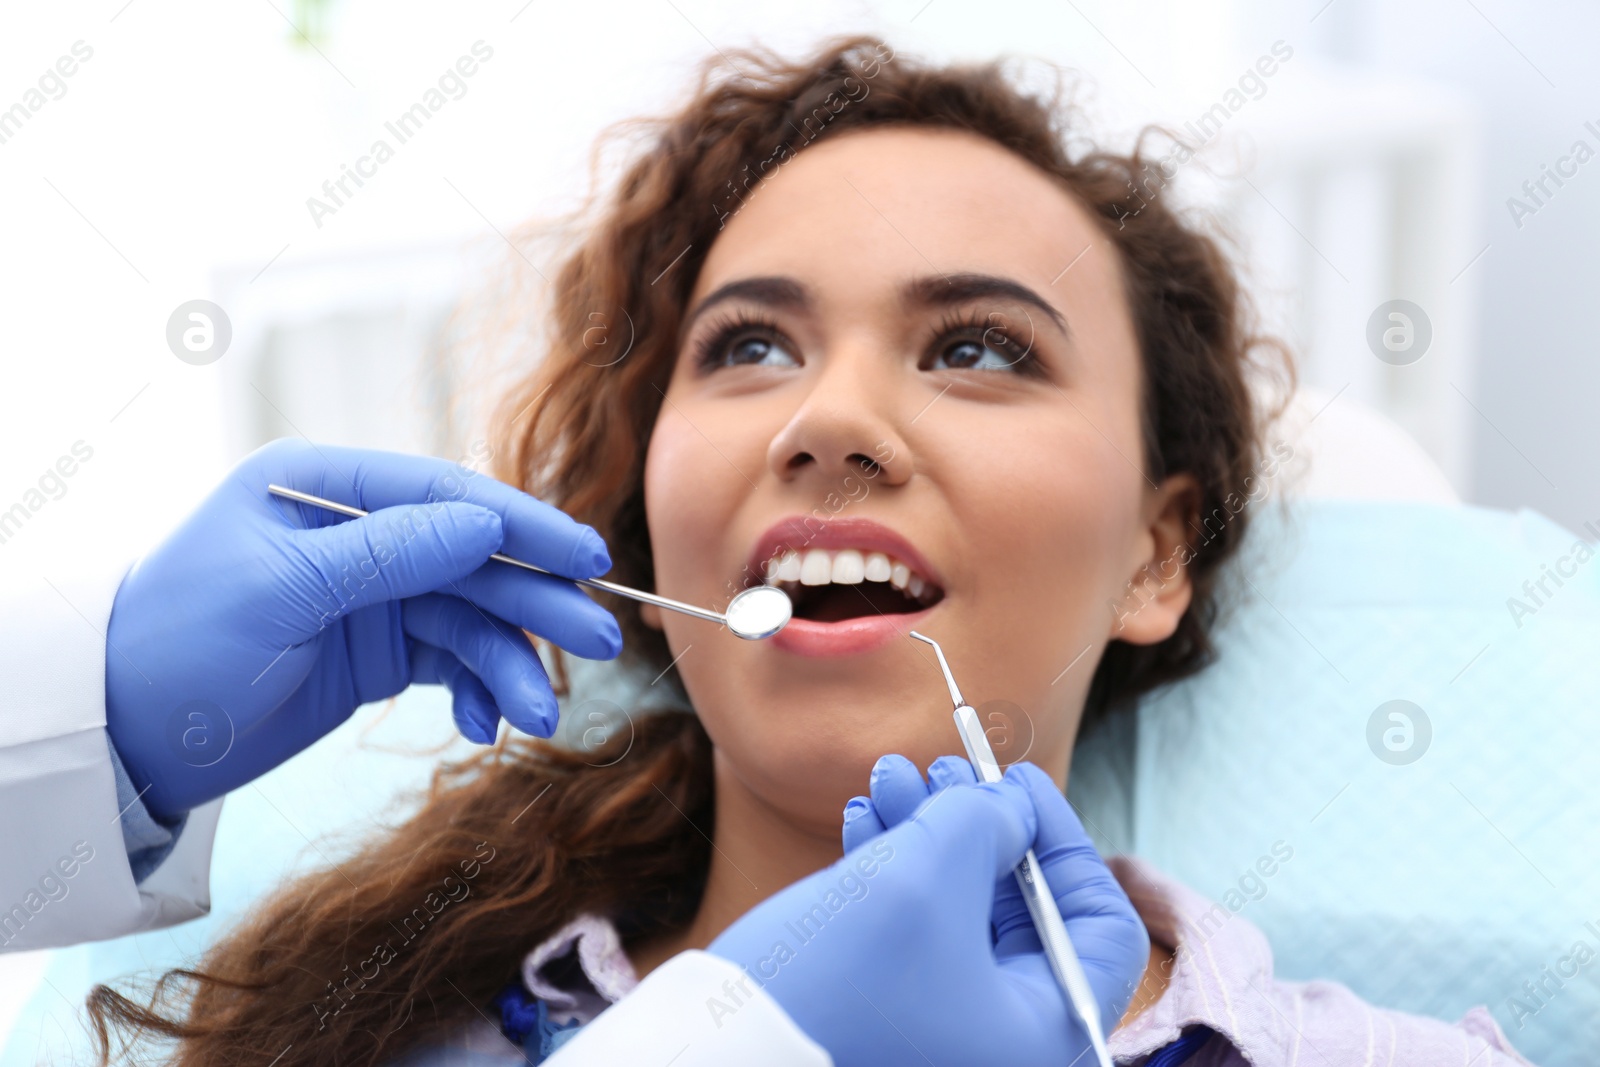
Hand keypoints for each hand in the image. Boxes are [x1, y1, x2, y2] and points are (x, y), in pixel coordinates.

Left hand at [105, 439, 620, 817]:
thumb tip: (487, 524)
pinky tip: (481, 724)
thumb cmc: (179, 640)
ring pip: (469, 618)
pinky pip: (449, 662)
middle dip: (534, 601)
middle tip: (599, 640)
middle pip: (473, 558)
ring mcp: (372, 594)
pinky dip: (472, 691)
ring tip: (537, 716)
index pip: (446, 494)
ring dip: (508, 664)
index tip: (585, 558)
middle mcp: (358, 532)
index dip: (522, 525)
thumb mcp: (282, 591)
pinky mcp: (377, 652)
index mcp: (324, 485)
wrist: (125, 734)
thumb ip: (389, 553)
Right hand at [708, 761, 1147, 1066]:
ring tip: (885, 780)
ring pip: (960, 919)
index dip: (1063, 839)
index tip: (1014, 781)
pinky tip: (860, 825)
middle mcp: (1002, 1049)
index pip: (1102, 928)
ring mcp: (941, 1043)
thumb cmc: (831, 986)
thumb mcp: (923, 876)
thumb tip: (1008, 810)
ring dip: (926, 837)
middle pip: (1022, 914)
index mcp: (1045, 1037)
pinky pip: (913, 942)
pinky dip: (893, 877)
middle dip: (977, 827)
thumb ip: (985, 823)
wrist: (707, 1061)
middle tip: (937, 767)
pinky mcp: (886, 1030)